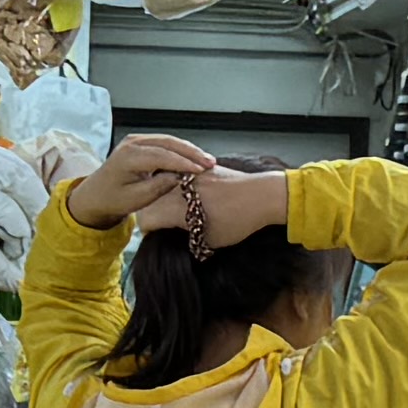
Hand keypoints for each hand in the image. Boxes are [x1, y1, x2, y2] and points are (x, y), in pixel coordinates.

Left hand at [64, 132, 217, 231]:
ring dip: (188, 150)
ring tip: (207, 161)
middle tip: (210, 163)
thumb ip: (158, 186)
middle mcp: (132, 142)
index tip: (202, 170)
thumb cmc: (114, 200)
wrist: (95, 196)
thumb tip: (180, 177)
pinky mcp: (140, 142)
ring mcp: (136, 140)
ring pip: (169, 140)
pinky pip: (164, 143)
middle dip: (191, 152)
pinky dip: (180, 150)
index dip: (183, 162)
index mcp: (128, 156)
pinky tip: (194, 159)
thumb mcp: (137, 199)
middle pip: (168, 142)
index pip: (162, 155)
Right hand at [157, 164, 292, 253]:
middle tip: (167, 224)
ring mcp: (188, 174)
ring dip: (164, 198)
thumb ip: (187, 237)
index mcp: (174, 207)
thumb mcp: (209, 240)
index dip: (149, 231)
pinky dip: (180, 187)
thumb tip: (177, 237)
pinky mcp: (200, 167)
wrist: (261, 195)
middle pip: (150, 201)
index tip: (157, 235)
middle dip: (154, 214)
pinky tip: (195, 197)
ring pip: (163, 186)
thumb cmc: (237, 221)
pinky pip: (181, 176)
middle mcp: (176, 187)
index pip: (146, 219)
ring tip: (179, 210)